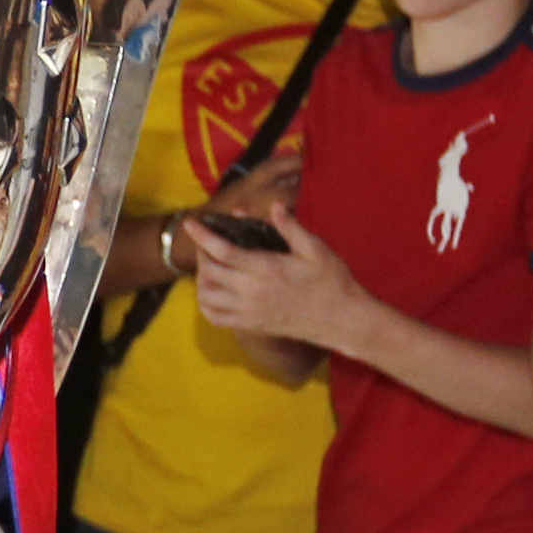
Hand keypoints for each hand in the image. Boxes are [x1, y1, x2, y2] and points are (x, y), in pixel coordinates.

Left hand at [187, 202, 365, 349]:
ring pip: (207, 297)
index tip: (191, 223)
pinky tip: (213, 291)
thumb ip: (291, 228)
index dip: (203, 236)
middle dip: (203, 253)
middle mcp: (253, 293)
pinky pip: (216, 318)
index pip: (224, 251)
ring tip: (210, 265)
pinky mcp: (251, 326)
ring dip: (202, 279)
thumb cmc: (332, 282)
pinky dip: (206, 304)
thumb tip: (274, 206)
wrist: (342, 320)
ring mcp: (250, 312)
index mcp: (267, 269)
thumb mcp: (315, 249)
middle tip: (209, 241)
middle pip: (210, 272)